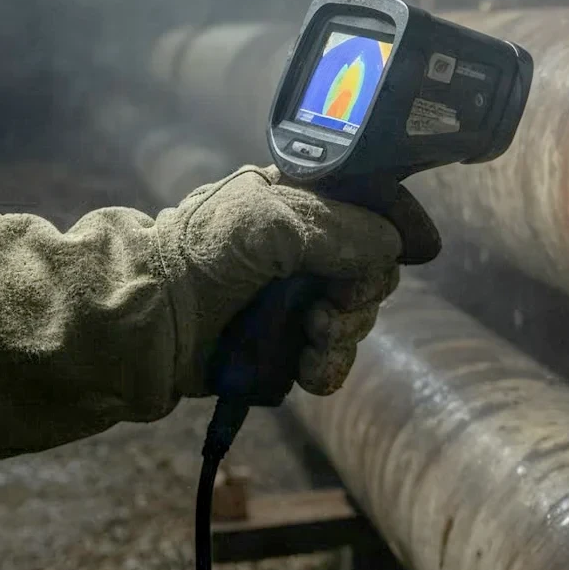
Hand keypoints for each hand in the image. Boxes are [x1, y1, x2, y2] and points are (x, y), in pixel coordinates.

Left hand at [162, 167, 431, 394]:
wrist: (148, 322)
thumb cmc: (202, 256)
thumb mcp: (272, 222)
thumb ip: (340, 228)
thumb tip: (393, 245)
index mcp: (298, 201)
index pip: (370, 207)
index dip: (397, 226)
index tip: (420, 249)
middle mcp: (301, 248)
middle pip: (370, 272)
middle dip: (361, 294)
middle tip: (330, 307)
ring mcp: (293, 300)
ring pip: (355, 319)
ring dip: (342, 335)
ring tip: (311, 338)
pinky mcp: (283, 346)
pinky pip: (331, 359)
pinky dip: (327, 367)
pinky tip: (305, 368)